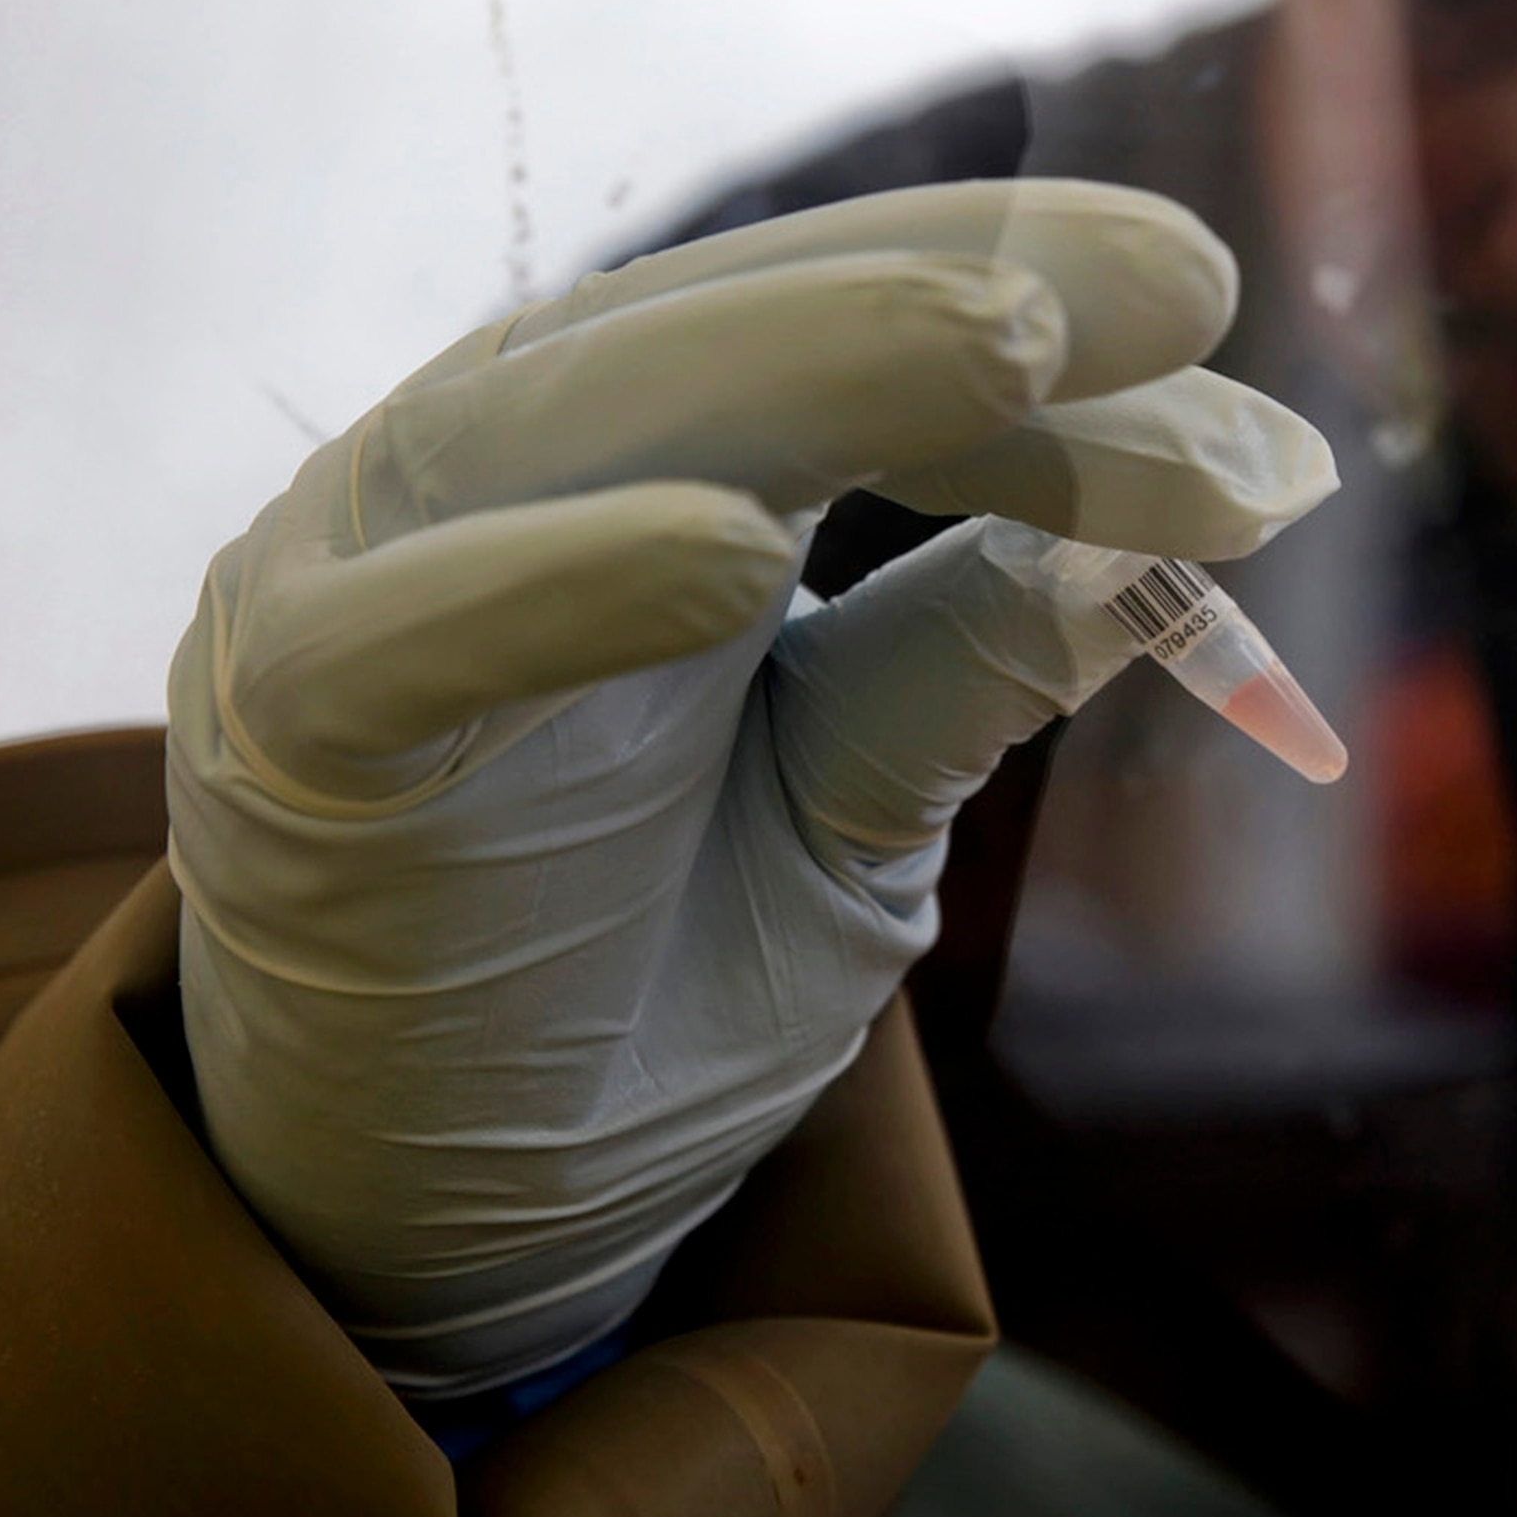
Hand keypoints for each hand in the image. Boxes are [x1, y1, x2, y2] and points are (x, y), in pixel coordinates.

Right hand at [166, 179, 1334, 1397]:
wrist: (455, 1234)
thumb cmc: (635, 986)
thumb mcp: (849, 807)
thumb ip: (968, 653)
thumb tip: (1226, 482)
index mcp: (631, 479)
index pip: (839, 347)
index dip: (1032, 310)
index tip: (1224, 312)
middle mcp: (493, 492)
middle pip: (721, 340)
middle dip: (953, 297)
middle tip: (1182, 281)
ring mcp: (370, 594)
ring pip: (571, 422)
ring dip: (804, 364)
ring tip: (1013, 343)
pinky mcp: (291, 742)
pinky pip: (414, 637)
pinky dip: (566, 582)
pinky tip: (740, 551)